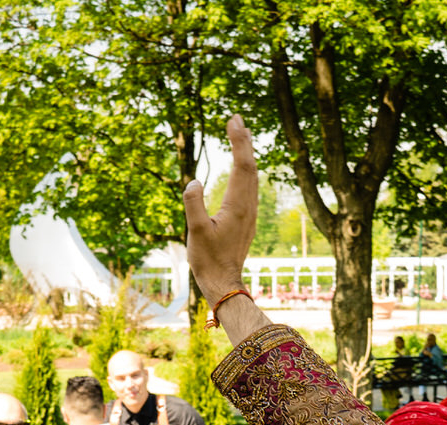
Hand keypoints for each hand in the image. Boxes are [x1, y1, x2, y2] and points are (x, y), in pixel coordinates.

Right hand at [182, 115, 257, 305]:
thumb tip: (194, 180)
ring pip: (252, 176)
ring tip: (241, 135)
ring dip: (247, 154)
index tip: (233, 121)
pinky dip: (246, 170)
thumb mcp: (196, 232)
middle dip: (244, 141)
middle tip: (237, 119)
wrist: (223, 283)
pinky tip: (242, 168)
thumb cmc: (208, 260)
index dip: (239, 141)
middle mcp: (249, 206)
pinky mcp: (247, 219)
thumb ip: (194, 204)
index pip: (242, 165)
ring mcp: (250, 213)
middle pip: (251, 166)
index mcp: (238, 205)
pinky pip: (250, 187)